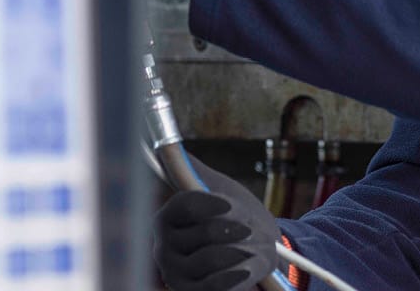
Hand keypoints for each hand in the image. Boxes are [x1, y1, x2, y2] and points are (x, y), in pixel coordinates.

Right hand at [154, 156, 280, 290]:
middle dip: (234, 228)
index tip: (230, 204)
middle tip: (249, 228)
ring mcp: (175, 273)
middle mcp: (164, 246)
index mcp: (169, 216)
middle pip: (203, 233)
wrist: (255, 248)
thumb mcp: (219, 187)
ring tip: (251, 245)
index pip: (184, 205)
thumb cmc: (235, 214)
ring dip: (240, 249)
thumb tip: (167, 144)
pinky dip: (236, 275)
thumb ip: (194, 169)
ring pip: (210, 259)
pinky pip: (213, 286)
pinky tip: (246, 266)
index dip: (209, 204)